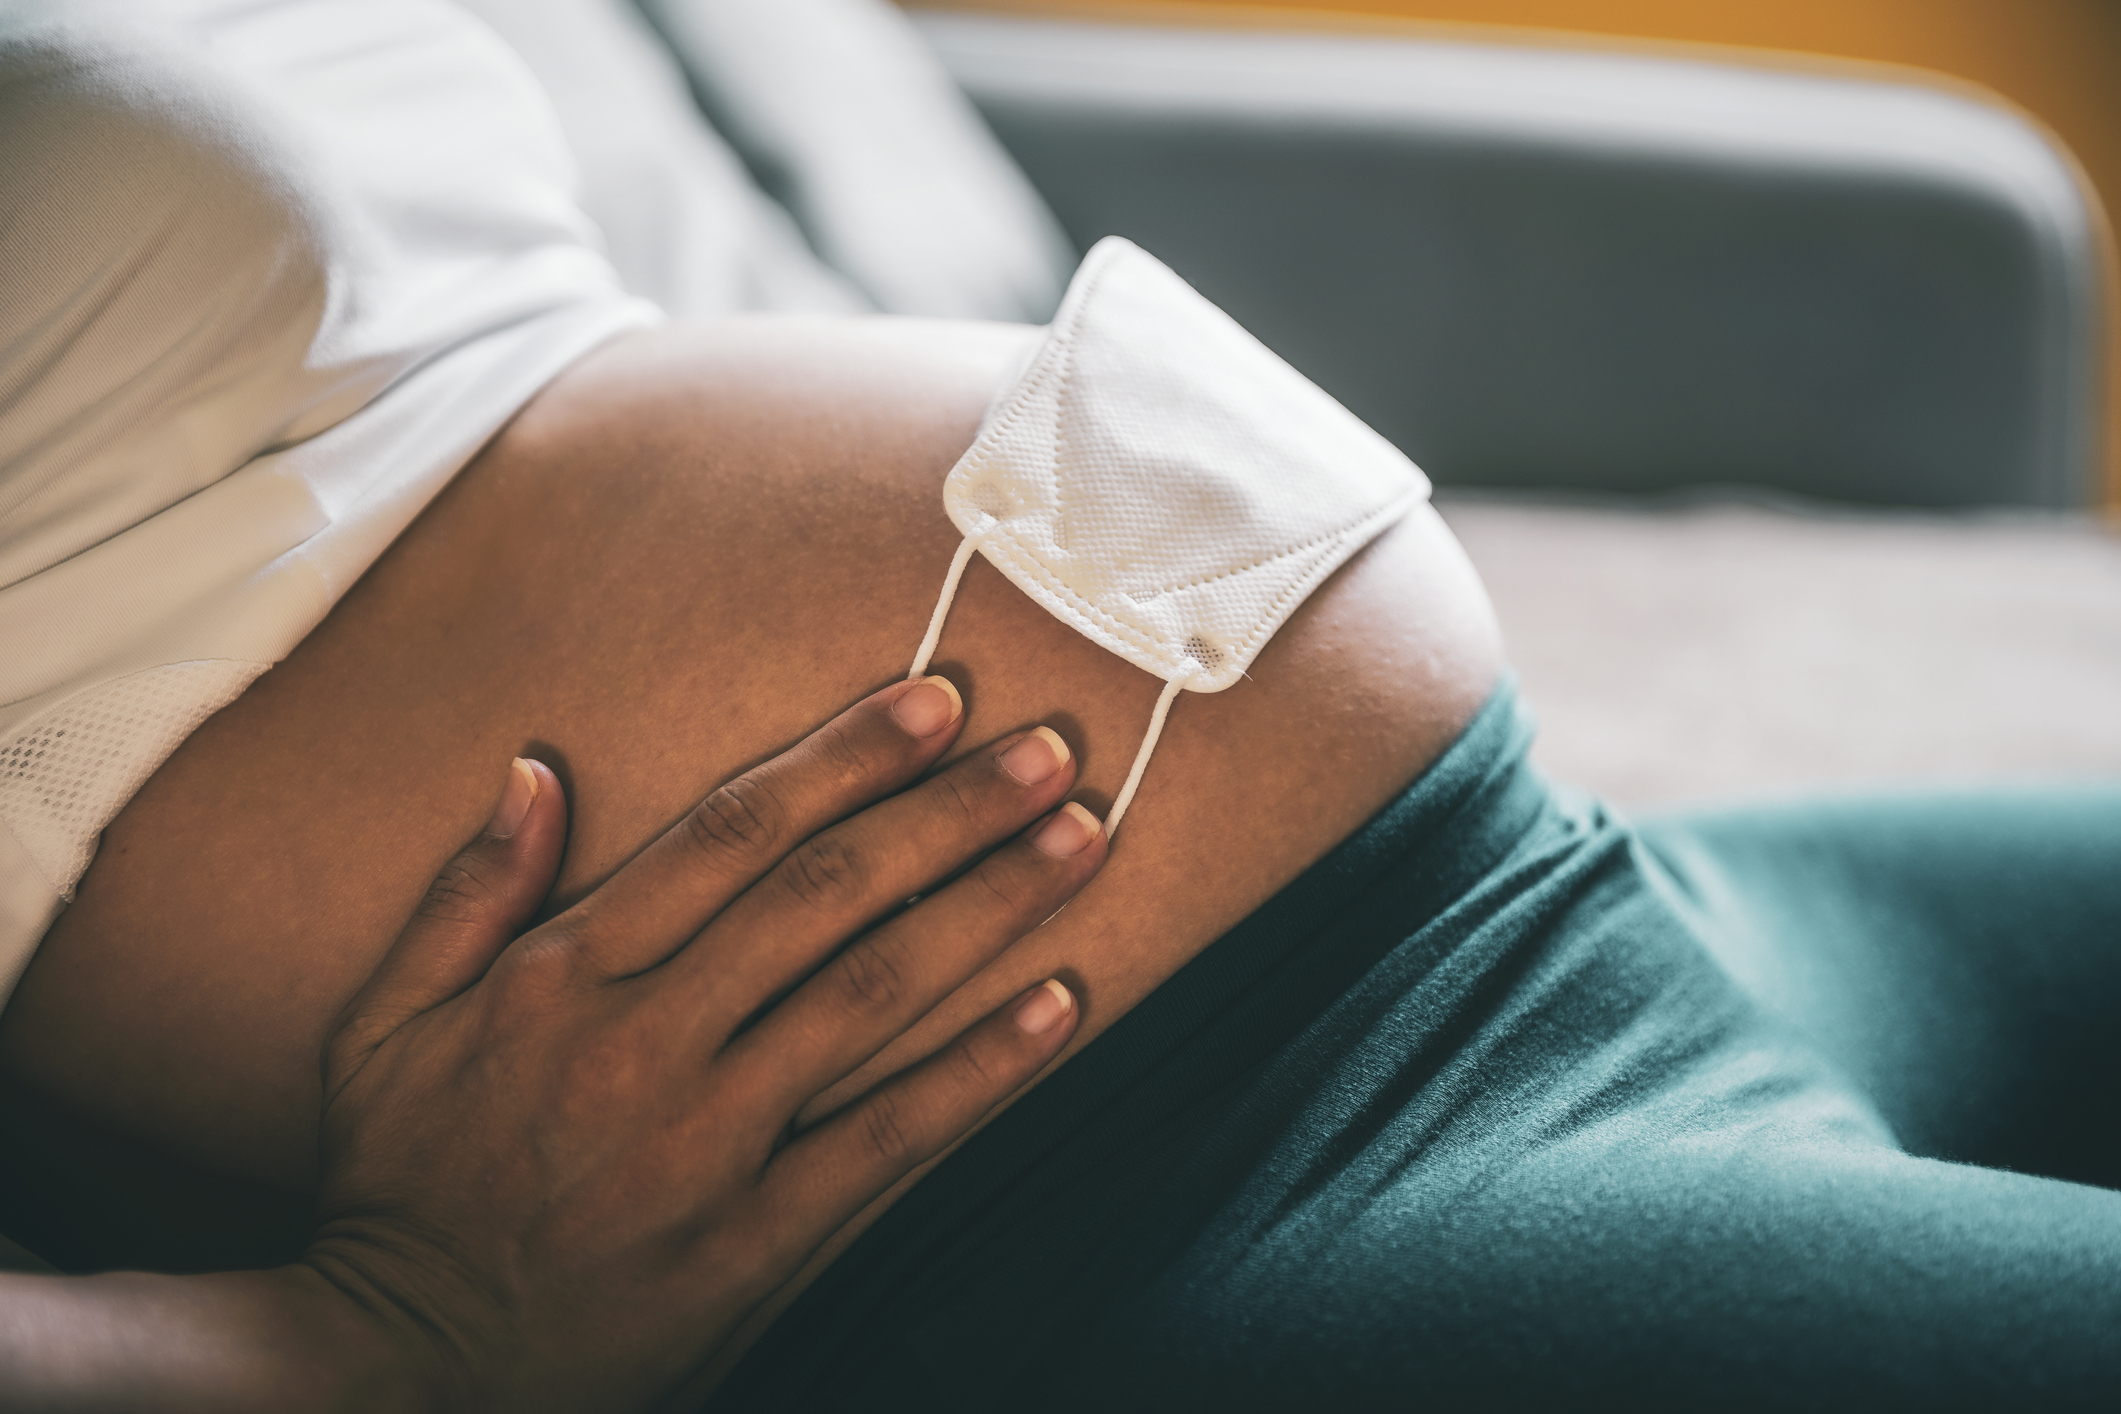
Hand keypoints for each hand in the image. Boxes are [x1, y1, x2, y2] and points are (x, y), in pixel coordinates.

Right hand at [304, 676, 1104, 1410]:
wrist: (403, 1363)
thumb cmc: (402, 1180)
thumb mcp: (384, 1024)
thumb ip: (468, 893)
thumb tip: (536, 767)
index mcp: (563, 976)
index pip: (730, 835)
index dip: (843, 758)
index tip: (935, 700)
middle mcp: (645, 1042)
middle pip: (825, 897)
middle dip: (947, 812)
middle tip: (1048, 749)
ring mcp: (708, 1143)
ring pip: (873, 996)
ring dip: (988, 909)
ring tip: (1079, 841)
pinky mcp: (754, 1238)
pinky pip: (888, 1138)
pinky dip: (981, 1068)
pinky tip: (1059, 1004)